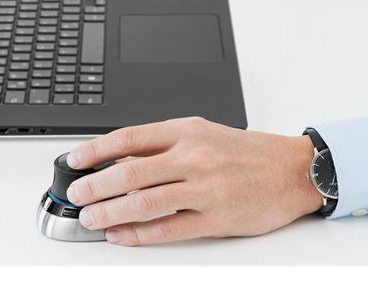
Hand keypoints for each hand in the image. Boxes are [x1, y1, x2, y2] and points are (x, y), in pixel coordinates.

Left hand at [66, 117, 322, 245]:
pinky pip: (170, 228)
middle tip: (75, 195)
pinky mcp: (217, 218)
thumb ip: (162, 146)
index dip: (97, 149)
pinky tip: (121, 236)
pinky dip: (140, 234)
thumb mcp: (202, 133)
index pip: (130, 137)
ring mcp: (205, 189)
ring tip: (90, 217)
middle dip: (96, 185)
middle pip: (131, 171)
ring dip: (111, 212)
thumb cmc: (245, 151)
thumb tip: (121, 158)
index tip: (75, 159)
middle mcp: (193, 157)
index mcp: (186, 131)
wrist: (291, 169)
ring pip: (145, 202)